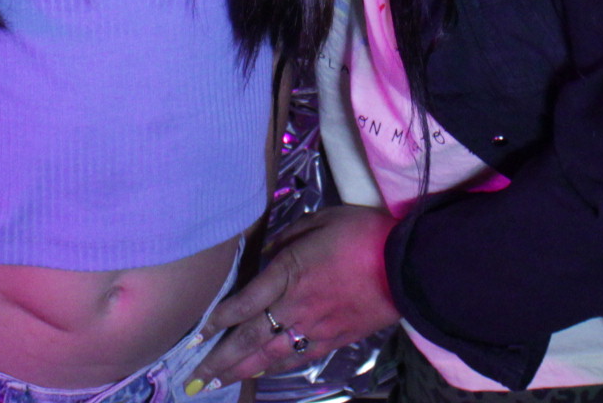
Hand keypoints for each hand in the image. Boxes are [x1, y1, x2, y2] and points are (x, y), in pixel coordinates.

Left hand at [195, 206, 399, 382]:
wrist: (406, 264)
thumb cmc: (363, 233)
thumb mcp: (321, 220)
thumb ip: (288, 237)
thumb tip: (267, 254)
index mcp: (289, 272)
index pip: (244, 302)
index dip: (218, 319)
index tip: (197, 332)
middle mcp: (295, 305)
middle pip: (250, 336)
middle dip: (220, 358)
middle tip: (196, 375)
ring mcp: (314, 327)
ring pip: (269, 354)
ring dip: (241, 369)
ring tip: (218, 382)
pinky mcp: (333, 339)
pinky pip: (297, 358)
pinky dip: (274, 368)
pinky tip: (260, 373)